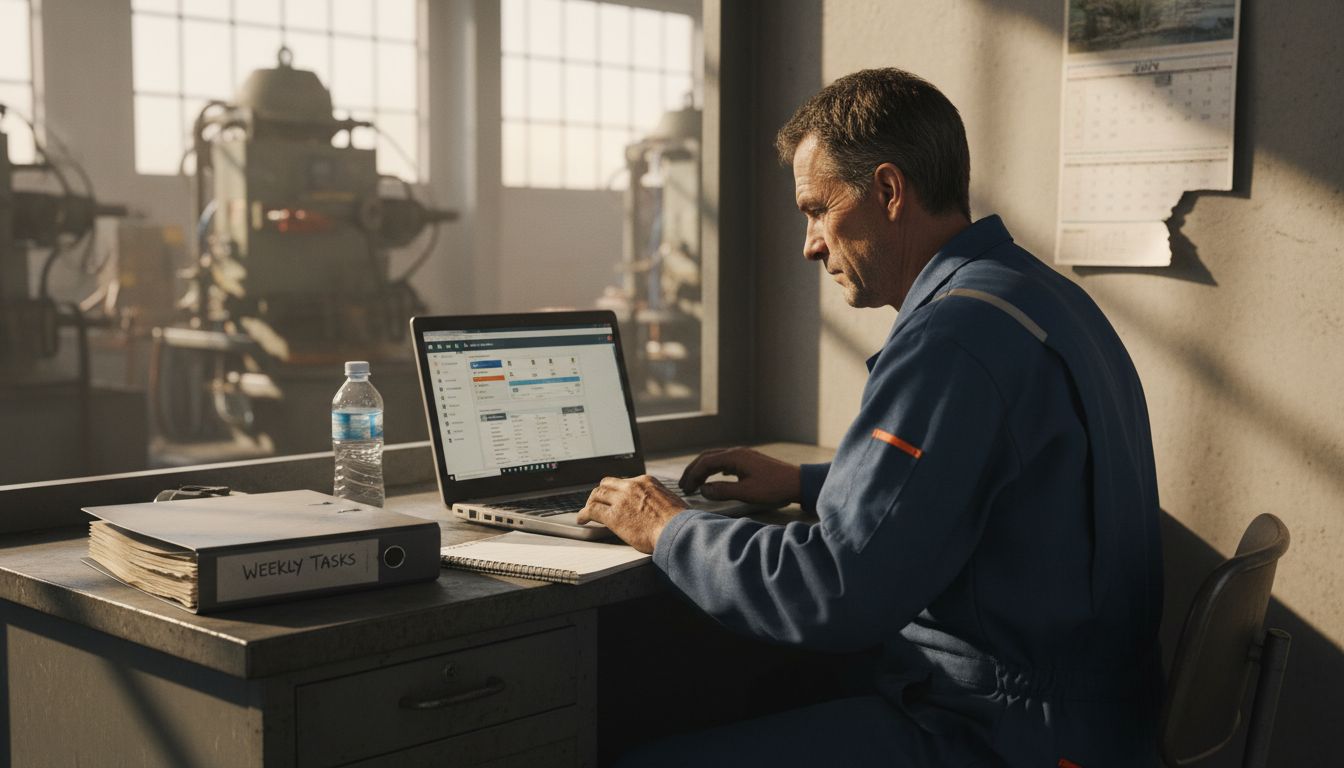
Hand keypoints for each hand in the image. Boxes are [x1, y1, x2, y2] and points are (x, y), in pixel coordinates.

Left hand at [577, 475, 688, 553]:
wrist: (677, 530)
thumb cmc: (679, 522)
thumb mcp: (671, 501)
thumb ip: (659, 500)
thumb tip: (659, 508)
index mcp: (646, 482)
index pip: (625, 481)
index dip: (616, 490)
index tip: (614, 496)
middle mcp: (631, 486)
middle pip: (607, 484)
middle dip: (601, 493)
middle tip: (597, 501)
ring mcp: (621, 500)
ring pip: (597, 495)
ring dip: (591, 502)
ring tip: (587, 510)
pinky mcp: (613, 516)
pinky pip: (592, 510)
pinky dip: (584, 514)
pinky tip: (582, 519)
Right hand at [678, 447, 800, 506]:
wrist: (796, 482)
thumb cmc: (773, 488)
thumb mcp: (746, 492)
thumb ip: (723, 491)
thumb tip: (703, 490)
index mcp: (735, 457)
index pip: (705, 462)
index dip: (692, 475)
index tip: (685, 488)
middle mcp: (737, 452)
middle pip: (708, 457)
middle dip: (693, 471)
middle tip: (683, 485)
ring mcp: (743, 456)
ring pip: (716, 459)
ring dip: (703, 470)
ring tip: (694, 484)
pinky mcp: (748, 462)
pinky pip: (725, 462)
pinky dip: (714, 470)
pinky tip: (713, 479)